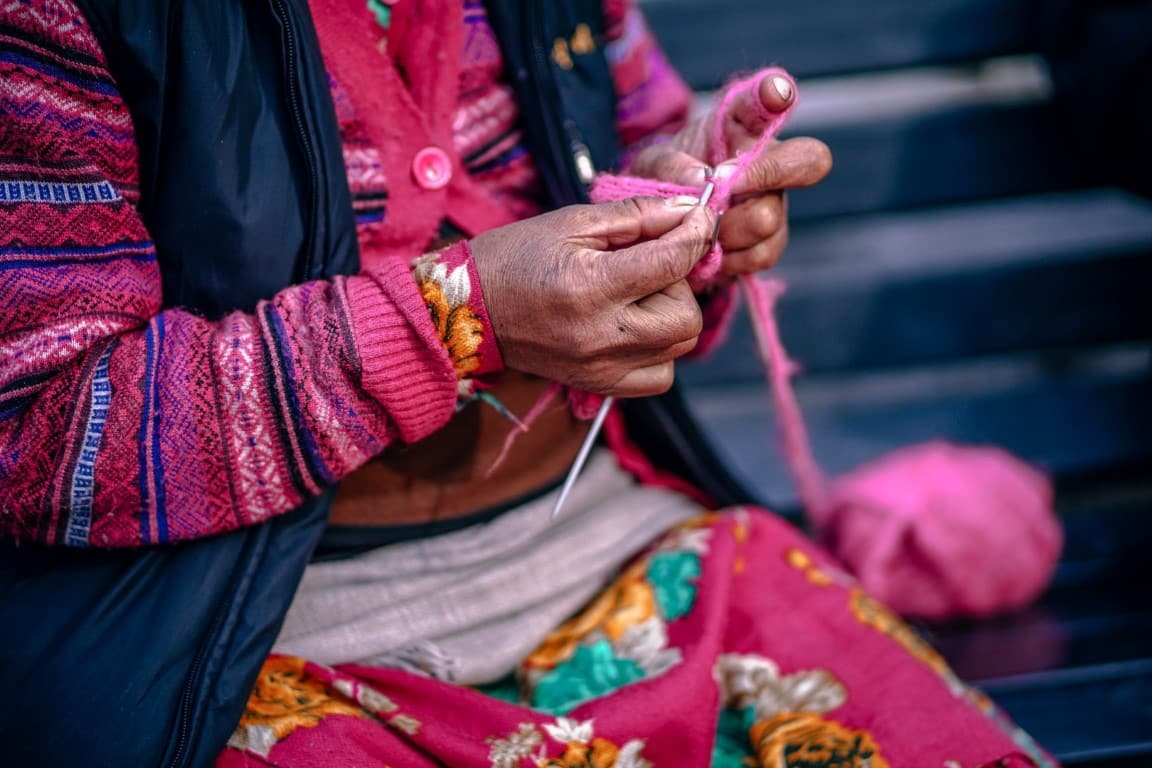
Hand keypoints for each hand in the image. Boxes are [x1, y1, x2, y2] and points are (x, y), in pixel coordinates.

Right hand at [470, 197, 715, 396]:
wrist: (466, 311)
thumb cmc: (514, 257)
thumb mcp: (572, 222)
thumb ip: (636, 215)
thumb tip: (689, 208)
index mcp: (591, 287)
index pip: (673, 262)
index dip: (697, 233)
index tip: (700, 216)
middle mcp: (600, 335)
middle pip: (687, 316)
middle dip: (681, 283)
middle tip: (650, 265)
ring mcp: (600, 367)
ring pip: (679, 346)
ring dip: (671, 315)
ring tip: (638, 296)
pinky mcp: (597, 385)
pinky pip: (659, 376)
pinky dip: (659, 350)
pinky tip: (634, 326)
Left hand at [630, 73, 831, 276]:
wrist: (665, 228)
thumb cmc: (666, 181)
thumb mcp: (652, 166)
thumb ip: (669, 166)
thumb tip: (700, 178)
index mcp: (742, 126)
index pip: (766, 99)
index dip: (776, 93)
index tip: (775, 93)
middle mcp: (771, 159)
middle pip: (805, 162)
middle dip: (763, 177)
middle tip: (720, 190)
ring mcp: (776, 201)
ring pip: (768, 218)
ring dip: (726, 229)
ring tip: (701, 227)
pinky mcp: (771, 240)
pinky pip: (761, 253)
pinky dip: (728, 258)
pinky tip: (710, 251)